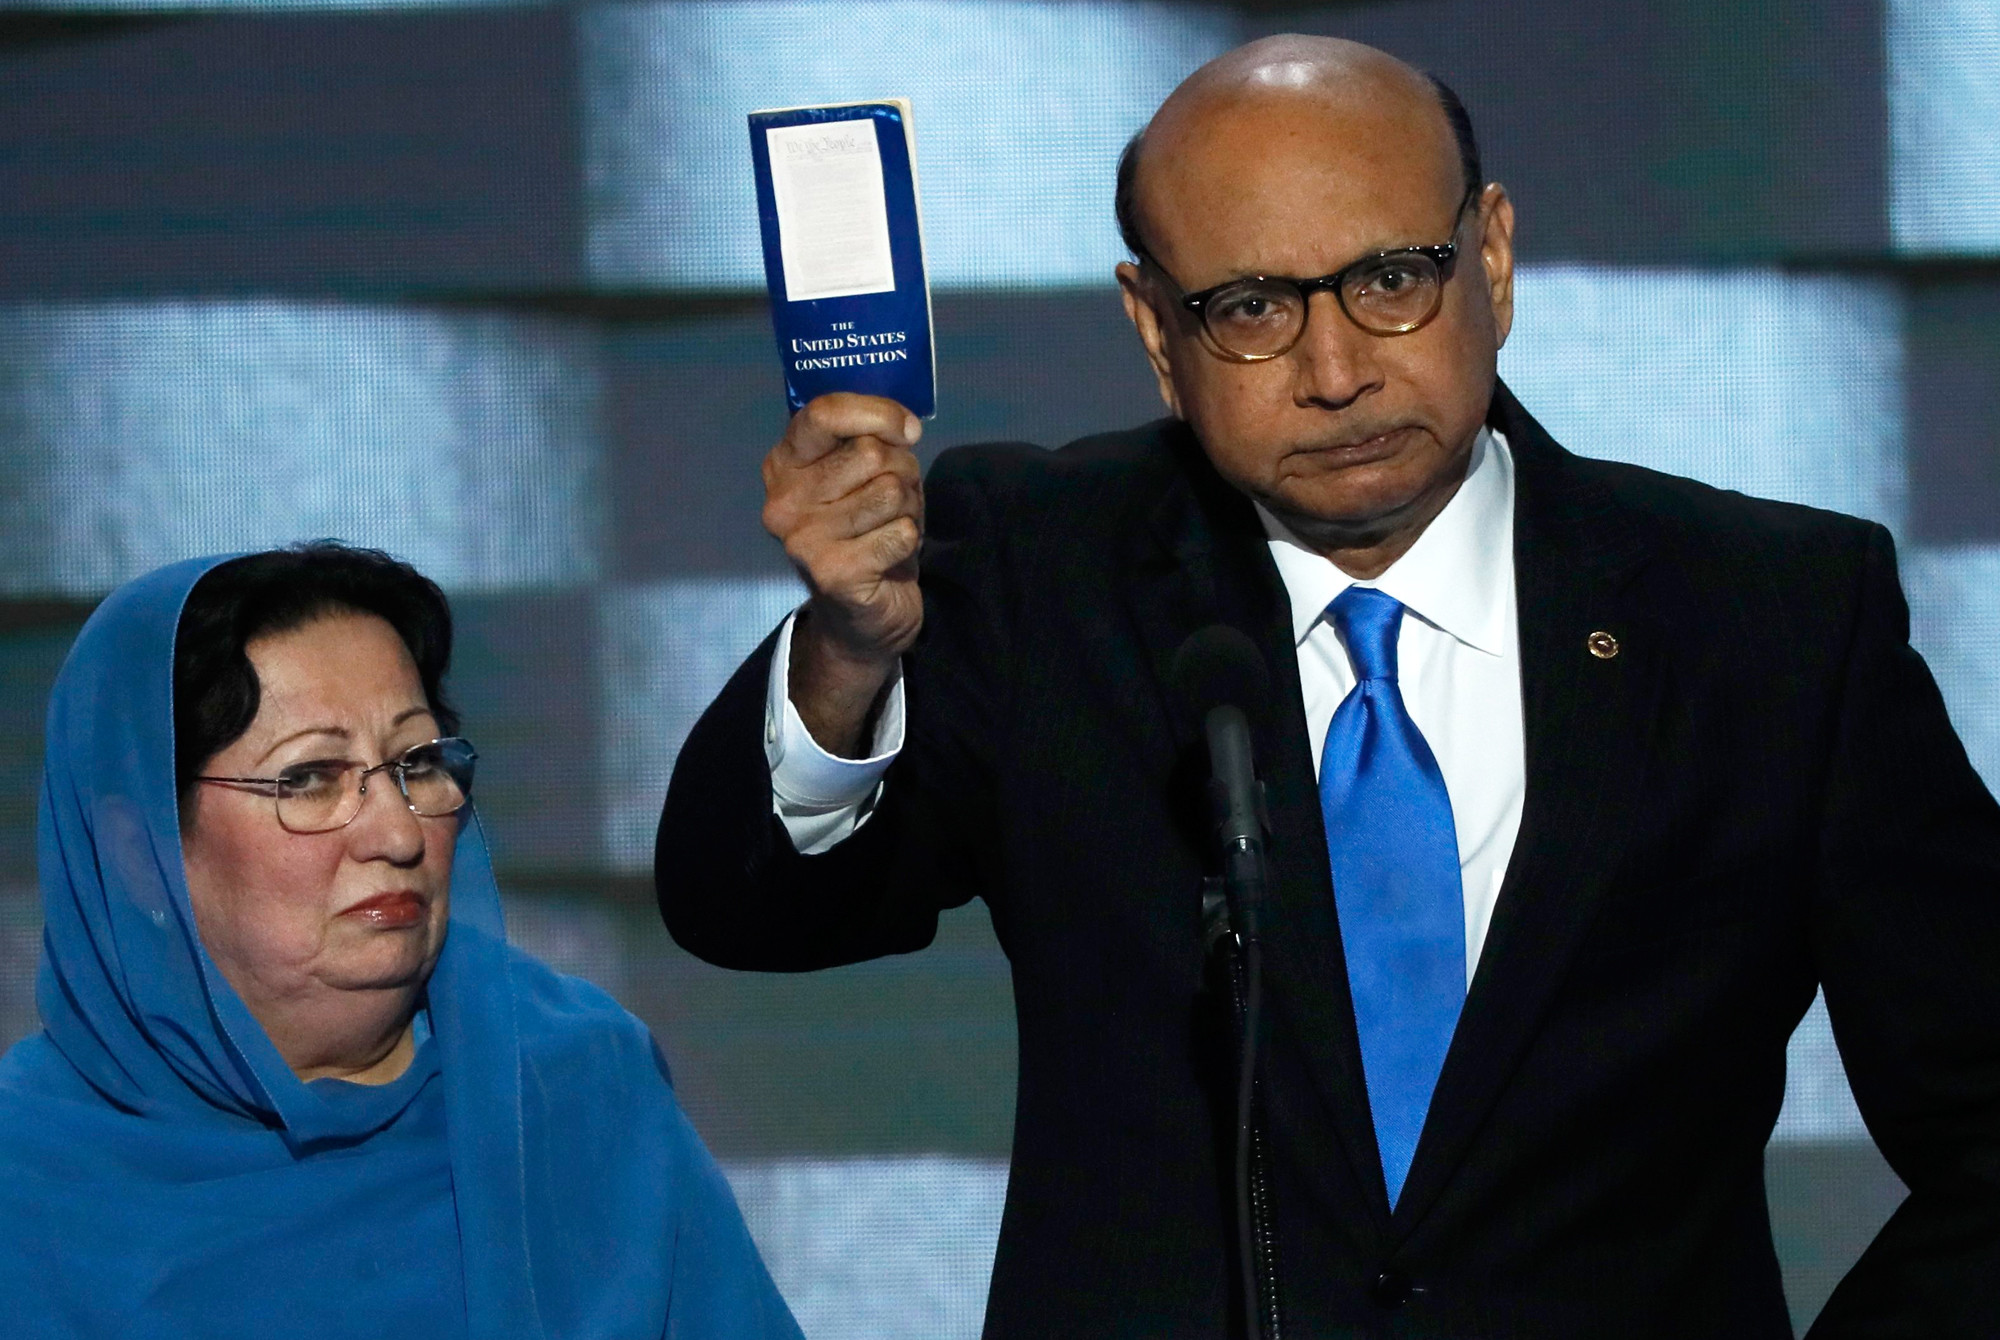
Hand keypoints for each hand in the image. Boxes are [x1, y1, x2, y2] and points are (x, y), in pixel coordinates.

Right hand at [761, 394, 923, 755]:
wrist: (860, 618)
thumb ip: (869, 440)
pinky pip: (901, 532)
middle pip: (870, 453)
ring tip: (890, 528)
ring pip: (891, 491)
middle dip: (902, 471)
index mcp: (783, 465)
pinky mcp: (833, 573)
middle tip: (894, 501)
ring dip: (908, 509)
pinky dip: (909, 540)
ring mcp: (803, 539)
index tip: (909, 430)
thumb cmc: (865, 532)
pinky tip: (890, 555)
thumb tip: (905, 428)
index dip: (878, 413)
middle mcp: (783, 501)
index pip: (824, 413)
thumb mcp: (860, 476)